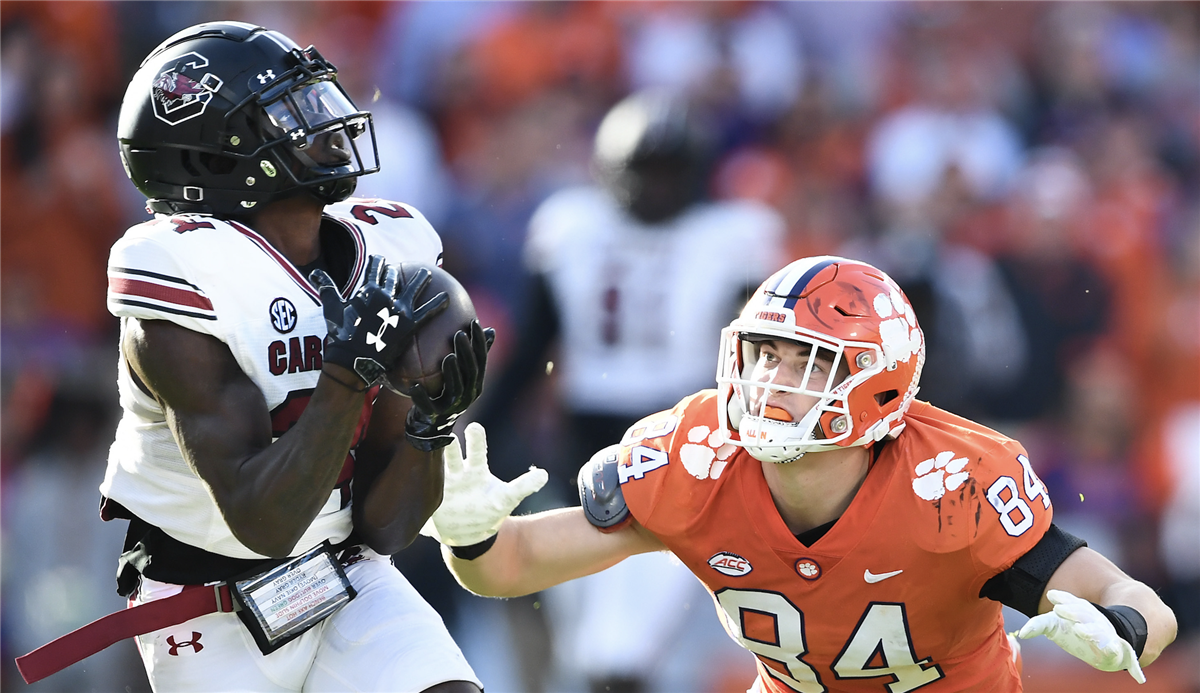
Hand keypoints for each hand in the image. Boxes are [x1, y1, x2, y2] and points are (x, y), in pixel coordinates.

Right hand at [311, 255, 447, 386]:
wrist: (352, 359)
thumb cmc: (341, 335)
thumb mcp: (332, 308)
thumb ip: (327, 288)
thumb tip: (315, 272)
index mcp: (367, 290)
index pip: (375, 270)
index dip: (379, 263)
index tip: (382, 260)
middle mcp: (385, 296)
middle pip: (394, 278)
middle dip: (398, 272)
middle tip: (405, 268)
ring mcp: (398, 309)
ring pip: (414, 288)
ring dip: (422, 279)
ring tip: (429, 273)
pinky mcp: (409, 324)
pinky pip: (428, 312)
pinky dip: (439, 304)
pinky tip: (448, 299)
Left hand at [405, 321, 493, 449]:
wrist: (432, 425)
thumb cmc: (446, 392)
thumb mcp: (461, 375)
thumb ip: (472, 355)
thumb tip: (490, 330)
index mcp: (475, 383)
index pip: (481, 359)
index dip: (479, 342)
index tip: (473, 322)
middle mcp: (468, 395)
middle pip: (471, 372)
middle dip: (466, 353)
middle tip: (459, 334)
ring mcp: (452, 406)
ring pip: (455, 388)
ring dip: (452, 373)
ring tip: (448, 357)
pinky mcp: (435, 415)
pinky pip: (428, 406)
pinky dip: (421, 397)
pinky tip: (414, 386)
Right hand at [420, 422, 547, 546]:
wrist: (470, 534)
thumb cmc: (489, 508)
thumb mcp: (507, 499)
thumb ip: (524, 486)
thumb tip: (545, 475)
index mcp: (474, 471)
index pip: (476, 452)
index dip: (476, 441)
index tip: (475, 427)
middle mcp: (455, 476)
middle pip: (451, 457)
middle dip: (448, 446)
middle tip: (446, 433)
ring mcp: (439, 490)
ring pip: (432, 474)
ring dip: (427, 465)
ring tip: (419, 452)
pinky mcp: (428, 508)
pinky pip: (420, 506)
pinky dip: (414, 504)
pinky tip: (403, 500)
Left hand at [1017, 590, 1144, 683]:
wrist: (1110, 644)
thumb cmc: (1076, 632)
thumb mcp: (1056, 626)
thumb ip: (1039, 625)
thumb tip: (1021, 633)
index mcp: (1080, 612)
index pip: (1072, 603)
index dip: (1064, 600)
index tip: (1053, 597)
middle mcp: (1094, 621)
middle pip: (1084, 614)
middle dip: (1073, 611)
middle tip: (1059, 610)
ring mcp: (1107, 634)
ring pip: (1099, 631)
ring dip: (1090, 631)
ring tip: (1079, 630)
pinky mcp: (1117, 651)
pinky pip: (1119, 651)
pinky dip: (1117, 653)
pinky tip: (1113, 651)